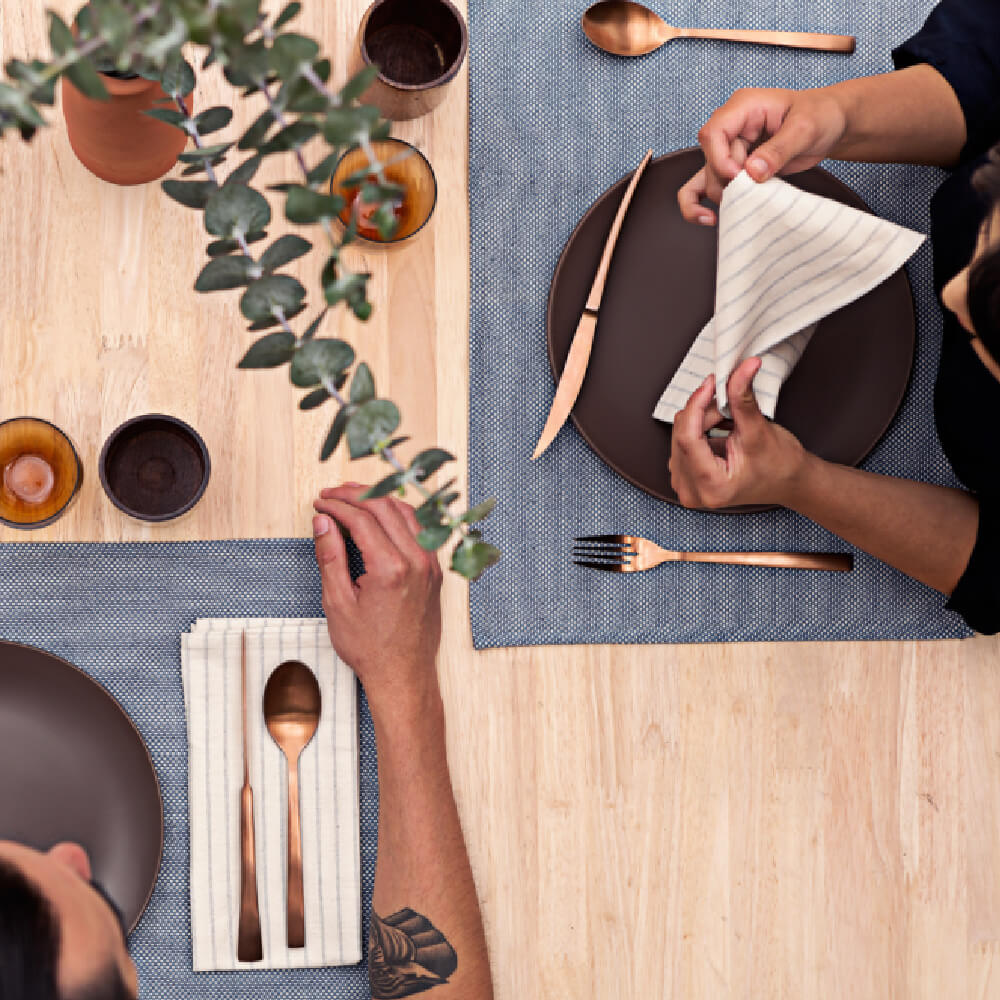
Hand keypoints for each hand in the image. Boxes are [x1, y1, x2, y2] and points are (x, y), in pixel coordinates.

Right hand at [312, 484, 442, 717]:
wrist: (403, 674)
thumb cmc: (371, 648)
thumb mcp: (338, 603)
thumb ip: (330, 557)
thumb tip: (323, 522)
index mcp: (391, 569)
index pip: (362, 518)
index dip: (337, 505)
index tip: (320, 503)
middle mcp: (417, 561)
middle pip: (385, 507)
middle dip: (355, 495)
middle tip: (331, 494)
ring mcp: (430, 565)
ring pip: (407, 512)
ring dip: (378, 499)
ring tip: (352, 497)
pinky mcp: (435, 570)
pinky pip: (420, 529)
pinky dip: (398, 514)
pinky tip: (380, 515)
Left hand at [669, 359, 807, 508]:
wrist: (789, 482)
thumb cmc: (779, 465)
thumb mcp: (759, 429)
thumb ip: (743, 398)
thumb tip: (743, 367)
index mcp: (711, 486)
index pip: (687, 438)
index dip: (697, 405)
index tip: (711, 383)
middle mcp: (692, 492)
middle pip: (682, 436)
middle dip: (704, 413)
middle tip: (730, 405)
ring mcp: (686, 487)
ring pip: (680, 436)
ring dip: (703, 420)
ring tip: (730, 421)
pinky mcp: (685, 478)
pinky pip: (682, 443)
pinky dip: (700, 429)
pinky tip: (720, 430)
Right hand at [678, 87, 848, 224]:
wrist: (830, 124)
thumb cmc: (820, 115)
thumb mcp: (805, 128)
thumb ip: (778, 150)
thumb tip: (752, 172)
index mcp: (743, 107)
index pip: (713, 134)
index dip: (721, 159)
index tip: (742, 176)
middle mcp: (731, 127)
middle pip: (710, 160)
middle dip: (727, 181)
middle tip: (753, 190)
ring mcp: (731, 148)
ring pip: (708, 177)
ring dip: (722, 195)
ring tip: (741, 206)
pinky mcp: (736, 168)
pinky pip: (706, 186)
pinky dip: (701, 204)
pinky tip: (709, 218)